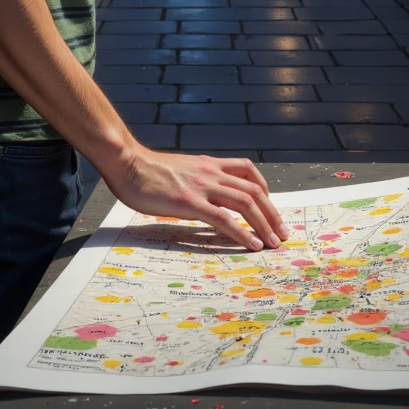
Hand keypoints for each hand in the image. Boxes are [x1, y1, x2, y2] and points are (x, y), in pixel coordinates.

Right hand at [102, 143, 289, 250]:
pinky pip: (224, 218)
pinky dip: (242, 232)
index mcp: (209, 164)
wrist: (127, 163)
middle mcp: (211, 172)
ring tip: (273, 243)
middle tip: (281, 233)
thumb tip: (204, 195)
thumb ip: (196, 179)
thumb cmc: (147, 170)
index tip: (270, 207)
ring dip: (264, 224)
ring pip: (245, 203)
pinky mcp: (190, 202)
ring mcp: (202, 186)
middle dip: (273, 213)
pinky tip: (251, 245)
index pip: (248, 170)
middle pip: (254, 190)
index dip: (264, 189)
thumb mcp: (180, 169)